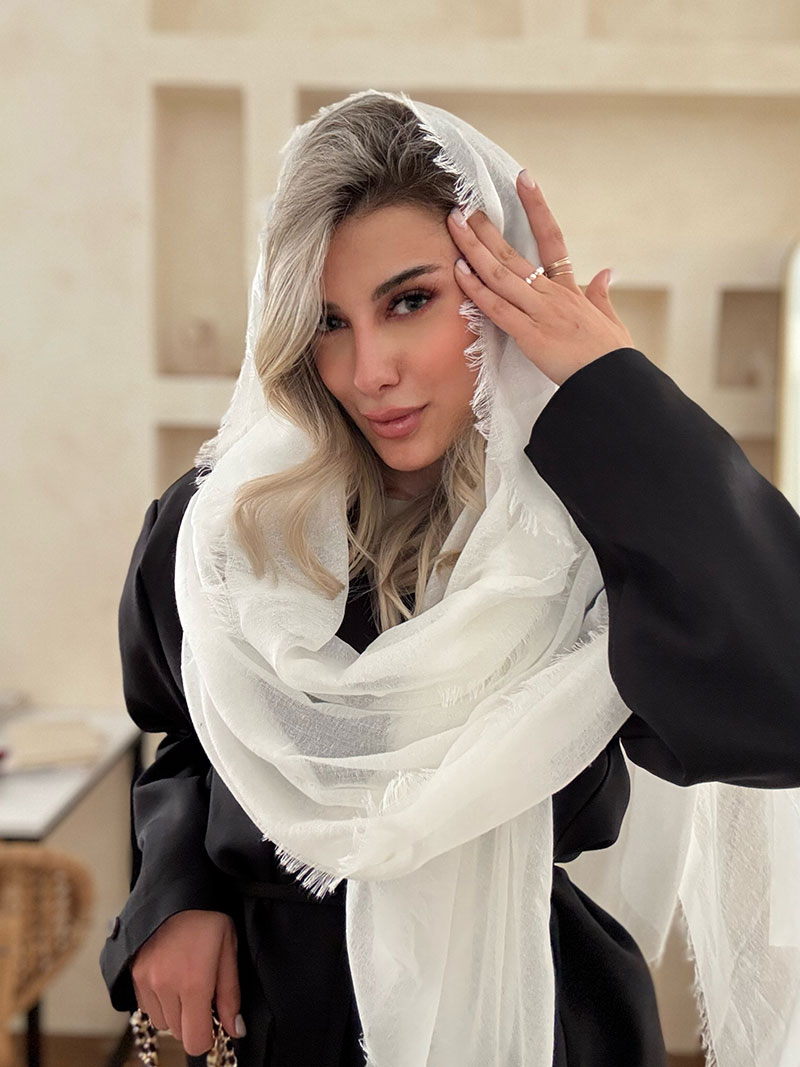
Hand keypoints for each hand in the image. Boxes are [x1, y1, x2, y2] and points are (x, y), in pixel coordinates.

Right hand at [131, 910, 242, 1056]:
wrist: (176, 889)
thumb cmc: (209, 917)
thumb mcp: (228, 950)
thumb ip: (230, 995)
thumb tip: (234, 1030)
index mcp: (194, 982)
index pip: (195, 1041)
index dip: (208, 1036)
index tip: (214, 1022)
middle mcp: (165, 986)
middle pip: (179, 1033)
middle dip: (193, 1021)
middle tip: (203, 993)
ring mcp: (146, 981)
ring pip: (162, 1022)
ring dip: (175, 1012)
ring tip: (186, 981)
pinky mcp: (133, 974)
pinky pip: (147, 1006)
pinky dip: (159, 1001)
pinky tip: (171, 977)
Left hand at [446, 172, 631, 384]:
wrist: (613, 382)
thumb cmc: (611, 357)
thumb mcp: (611, 320)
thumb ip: (602, 294)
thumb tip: (606, 272)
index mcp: (571, 289)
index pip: (553, 238)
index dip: (537, 207)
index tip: (523, 179)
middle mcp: (553, 294)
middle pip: (514, 253)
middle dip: (486, 229)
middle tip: (464, 208)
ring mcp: (540, 312)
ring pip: (500, 274)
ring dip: (473, 249)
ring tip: (454, 227)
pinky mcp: (530, 335)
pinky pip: (496, 308)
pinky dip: (476, 289)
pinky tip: (459, 271)